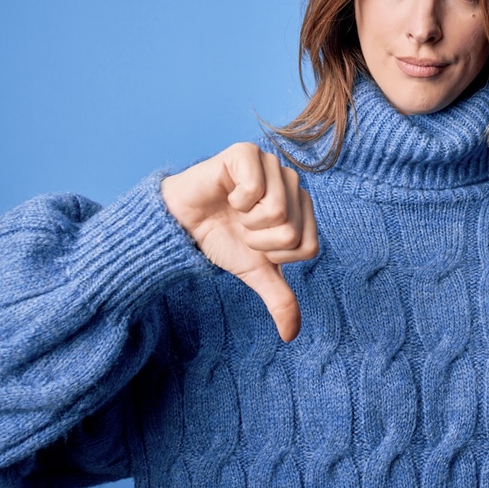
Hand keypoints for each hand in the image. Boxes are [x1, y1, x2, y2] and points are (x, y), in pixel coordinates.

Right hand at [160, 142, 317, 341]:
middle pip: (292, 231)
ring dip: (247, 222)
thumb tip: (291, 335)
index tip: (255, 244)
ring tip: (234, 211)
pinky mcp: (247, 153)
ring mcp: (272, 164)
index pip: (307, 247)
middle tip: (241, 227)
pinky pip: (255, 189)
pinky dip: (235, 201)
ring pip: (277, 212)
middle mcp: (293, 182)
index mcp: (302, 208)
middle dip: (259, 240)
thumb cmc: (222, 239)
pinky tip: (227, 194)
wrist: (182, 224)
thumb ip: (279, 298)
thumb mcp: (253, 271)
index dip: (276, 255)